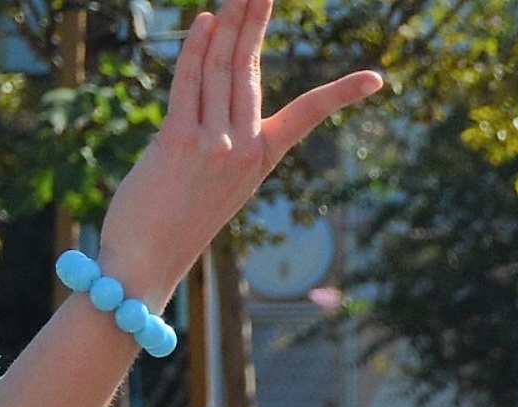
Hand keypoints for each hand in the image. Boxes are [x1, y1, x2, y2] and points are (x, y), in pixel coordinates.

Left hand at [91, 0, 382, 304]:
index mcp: (259, 160)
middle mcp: (242, 148)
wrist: (140, 271)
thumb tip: (206, 98)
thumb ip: (215, 141)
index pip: (308, 116)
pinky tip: (204, 22)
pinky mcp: (177, 143)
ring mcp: (213, 145)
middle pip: (249, 68)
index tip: (376, 80)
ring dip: (227, 23)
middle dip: (255, 21)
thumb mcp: (207, 185)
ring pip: (221, 69)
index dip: (341, 95)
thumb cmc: (168, 229)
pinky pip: (189, 85)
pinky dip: (196, 50)